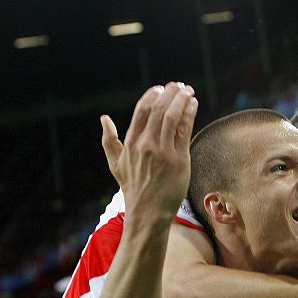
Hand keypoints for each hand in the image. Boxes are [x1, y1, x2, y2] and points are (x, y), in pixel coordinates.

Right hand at [100, 82, 197, 215]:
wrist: (148, 212)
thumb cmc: (133, 188)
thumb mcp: (115, 164)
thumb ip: (109, 141)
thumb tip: (103, 119)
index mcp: (131, 143)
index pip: (141, 109)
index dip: (152, 95)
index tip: (161, 88)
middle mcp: (145, 144)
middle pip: (159, 109)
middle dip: (170, 93)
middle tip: (179, 85)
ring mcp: (162, 151)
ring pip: (172, 116)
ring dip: (181, 99)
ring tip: (188, 91)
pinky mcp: (178, 159)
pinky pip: (184, 129)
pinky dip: (189, 113)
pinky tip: (193, 104)